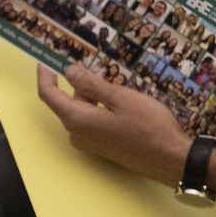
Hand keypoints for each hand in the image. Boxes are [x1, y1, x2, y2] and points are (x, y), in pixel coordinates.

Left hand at [36, 64, 190, 184]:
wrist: (170, 159)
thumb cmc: (149, 126)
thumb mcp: (121, 98)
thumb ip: (91, 84)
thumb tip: (69, 71)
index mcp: (77, 119)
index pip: (49, 94)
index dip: (45, 74)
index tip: (45, 57)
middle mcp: (77, 133)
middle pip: (67, 101)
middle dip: (79, 84)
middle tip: (102, 69)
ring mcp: (89, 142)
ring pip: (82, 110)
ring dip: (94, 96)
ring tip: (120, 88)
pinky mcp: (101, 147)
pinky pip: (92, 121)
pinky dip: (100, 108)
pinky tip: (123, 105)